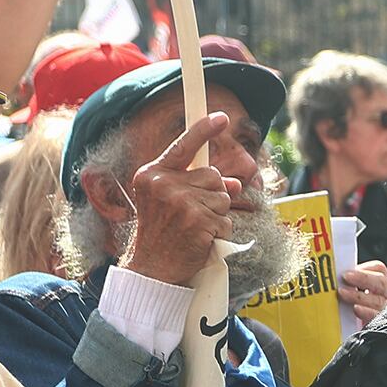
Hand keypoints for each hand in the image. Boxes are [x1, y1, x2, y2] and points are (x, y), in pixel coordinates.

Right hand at [114, 110, 247, 286]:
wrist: (152, 269)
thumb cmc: (162, 234)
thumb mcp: (168, 202)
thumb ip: (196, 186)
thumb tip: (233, 182)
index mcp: (152, 175)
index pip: (183, 146)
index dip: (204, 129)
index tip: (223, 117)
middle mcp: (164, 184)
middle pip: (213, 175)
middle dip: (213, 195)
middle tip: (192, 216)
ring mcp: (181, 202)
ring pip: (223, 197)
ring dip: (217, 214)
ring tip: (195, 228)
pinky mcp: (197, 221)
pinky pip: (225, 219)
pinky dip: (219, 232)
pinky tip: (200, 240)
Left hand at [336, 260, 386, 322]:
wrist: (372, 351)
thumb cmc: (362, 323)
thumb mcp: (360, 304)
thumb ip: (353, 292)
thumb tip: (333, 281)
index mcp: (385, 290)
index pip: (380, 271)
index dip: (364, 270)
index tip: (348, 270)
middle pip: (381, 283)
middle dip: (362, 278)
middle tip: (345, 277)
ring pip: (380, 300)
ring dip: (359, 295)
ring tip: (343, 294)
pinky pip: (379, 318)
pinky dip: (367, 312)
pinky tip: (357, 309)